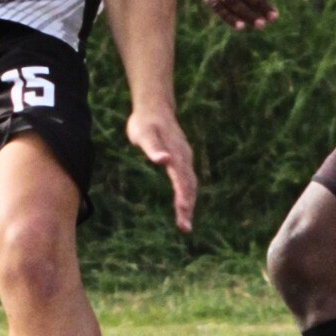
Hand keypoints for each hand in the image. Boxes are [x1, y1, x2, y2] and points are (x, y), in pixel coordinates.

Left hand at [126, 102, 197, 231]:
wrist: (155, 107)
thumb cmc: (145, 122)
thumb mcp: (143, 133)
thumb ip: (153, 148)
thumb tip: (164, 161)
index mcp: (176, 155)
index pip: (182, 181)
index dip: (183, 199)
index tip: (183, 216)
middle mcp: (184, 158)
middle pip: (190, 186)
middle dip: (188, 207)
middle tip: (185, 228)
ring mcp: (185, 158)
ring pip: (191, 184)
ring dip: (190, 204)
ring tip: (185, 224)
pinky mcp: (183, 159)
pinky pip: (188, 180)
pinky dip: (188, 194)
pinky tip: (185, 205)